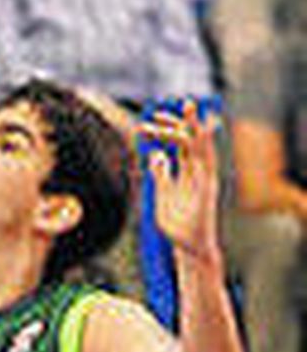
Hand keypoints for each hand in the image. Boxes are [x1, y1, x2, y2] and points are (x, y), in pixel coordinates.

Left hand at [142, 102, 220, 262]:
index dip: (164, 131)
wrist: (189, 247)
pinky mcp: (208, 184)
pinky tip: (198, 127)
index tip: (145, 124)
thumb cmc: (177, 226)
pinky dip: (204, 141)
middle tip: (157, 111)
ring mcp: (203, 176)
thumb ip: (161, 176)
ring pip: (199, 143)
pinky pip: (206, 158)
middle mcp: (196, 171)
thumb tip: (155, 155)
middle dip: (176, 122)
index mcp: (185, 174)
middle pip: (188, 139)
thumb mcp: (162, 196)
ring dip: (193, 123)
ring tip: (187, 105)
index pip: (178, 145)